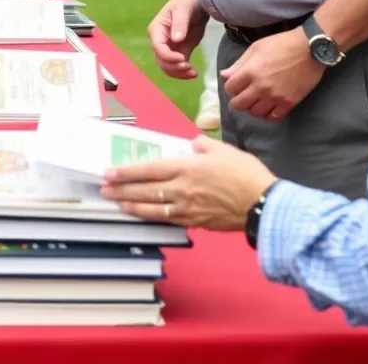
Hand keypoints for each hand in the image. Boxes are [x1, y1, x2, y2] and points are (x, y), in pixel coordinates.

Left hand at [100, 136, 276, 229]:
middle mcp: (183, 189)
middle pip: (146, 190)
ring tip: (116, 203)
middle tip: (104, 189)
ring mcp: (188, 208)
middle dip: (122, 189)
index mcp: (187, 168)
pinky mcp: (196, 222)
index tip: (109, 172)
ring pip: (153, 208)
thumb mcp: (223, 149)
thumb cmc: (245, 174)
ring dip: (132, 205)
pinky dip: (152, 217)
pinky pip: (168, 220)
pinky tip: (143, 215)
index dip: (127, 172)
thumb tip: (192, 145)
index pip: (150, 169)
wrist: (263, 204)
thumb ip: (203, 145)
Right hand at [148, 0, 208, 79]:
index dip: (169, 57)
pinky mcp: (180, 51)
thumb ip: (180, 24)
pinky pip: (178, 66)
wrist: (196, 0)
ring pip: (168, 67)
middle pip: (162, 61)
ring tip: (193, 73)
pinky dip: (184, 73)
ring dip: (179, 73)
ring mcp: (169, 48)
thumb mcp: (183, 9)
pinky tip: (194, 73)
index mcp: (156, 30)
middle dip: (174, 68)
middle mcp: (160, 41)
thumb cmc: (187, 1)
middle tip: (190, 69)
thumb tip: (176, 40)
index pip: (158, 48)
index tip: (183, 59)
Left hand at [221, 27, 323, 120]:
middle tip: (242, 96)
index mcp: (250, 72)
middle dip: (237, 101)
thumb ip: (238, 64)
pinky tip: (268, 107)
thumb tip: (224, 76)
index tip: (236, 84)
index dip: (231, 86)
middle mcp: (261, 87)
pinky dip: (268, 115)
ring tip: (256, 101)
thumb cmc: (281, 44)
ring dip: (252, 108)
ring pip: (255, 113)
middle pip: (239, 104)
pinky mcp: (289, 103)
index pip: (230, 88)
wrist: (310, 49)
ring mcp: (275, 97)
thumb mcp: (256, 48)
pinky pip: (273, 117)